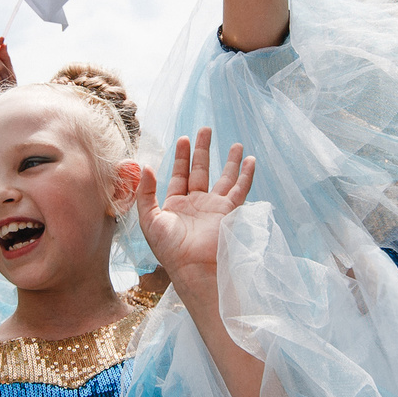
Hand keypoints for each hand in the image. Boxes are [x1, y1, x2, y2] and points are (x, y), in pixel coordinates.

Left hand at [135, 129, 255, 284]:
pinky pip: (239, 189)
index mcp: (175, 205)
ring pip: (224, 178)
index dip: (181, 156)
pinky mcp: (228, 212)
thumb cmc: (168, 248)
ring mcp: (213, 207)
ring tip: (236, 144)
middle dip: (203, 150)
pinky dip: (246, 175)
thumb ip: (146, 192)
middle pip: (201, 170)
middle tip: (205, 129)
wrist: (193, 267)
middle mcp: (195, 203)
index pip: (179, 174)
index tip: (184, 138)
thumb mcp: (149, 219)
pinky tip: (251, 161)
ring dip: (230, 161)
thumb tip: (146, 166)